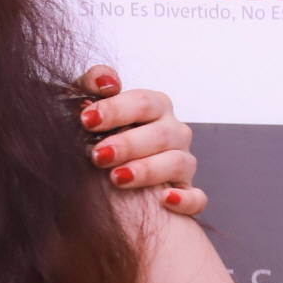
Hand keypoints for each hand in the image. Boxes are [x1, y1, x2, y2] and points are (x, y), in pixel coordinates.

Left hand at [75, 66, 204, 217]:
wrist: (100, 179)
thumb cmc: (96, 137)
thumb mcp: (87, 110)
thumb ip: (91, 86)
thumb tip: (106, 82)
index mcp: (154, 107)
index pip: (143, 102)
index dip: (115, 109)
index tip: (86, 120)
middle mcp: (172, 132)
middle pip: (160, 133)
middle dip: (128, 144)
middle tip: (98, 155)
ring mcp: (182, 163)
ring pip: (178, 162)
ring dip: (147, 170)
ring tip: (117, 178)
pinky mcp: (186, 194)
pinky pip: (196, 198)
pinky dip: (184, 199)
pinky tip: (164, 200)